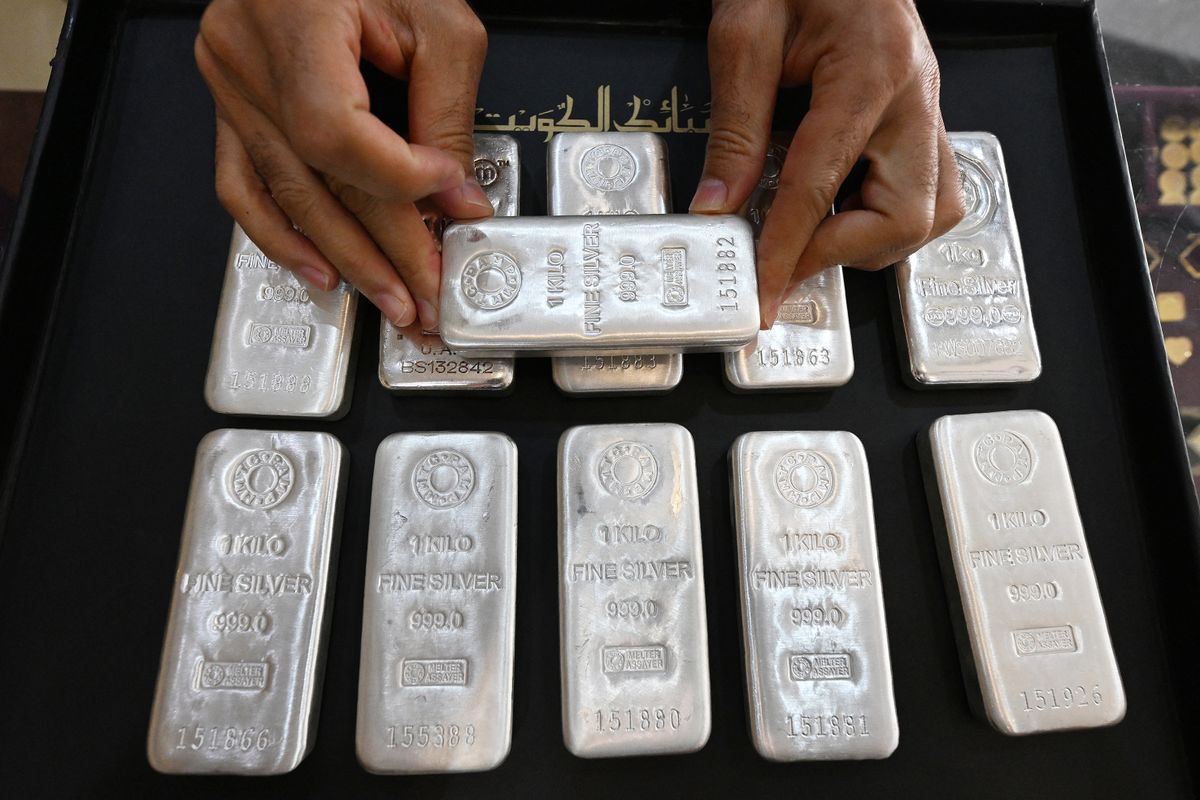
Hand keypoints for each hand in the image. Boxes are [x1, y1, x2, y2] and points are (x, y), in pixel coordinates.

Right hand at [195, 0, 492, 333]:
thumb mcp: (438, 20)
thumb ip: (448, 111)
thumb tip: (457, 199)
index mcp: (293, 19)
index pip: (335, 131)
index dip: (398, 177)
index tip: (451, 195)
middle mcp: (248, 57)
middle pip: (319, 177)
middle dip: (386, 247)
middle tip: (430, 294)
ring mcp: (231, 85)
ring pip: (287, 193)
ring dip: (345, 257)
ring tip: (392, 300)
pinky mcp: (232, 105)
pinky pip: (244, 185)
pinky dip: (281, 236)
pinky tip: (320, 271)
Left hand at [693, 0, 964, 326]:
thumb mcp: (745, 31)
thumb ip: (735, 125)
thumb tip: (721, 202)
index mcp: (871, 71)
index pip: (822, 187)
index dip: (786, 250)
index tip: (762, 288)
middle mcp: (914, 95)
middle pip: (906, 217)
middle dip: (841, 250)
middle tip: (784, 259)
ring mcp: (926, 105)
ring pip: (931, 211)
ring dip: (871, 236)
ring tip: (813, 228)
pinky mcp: (921, 113)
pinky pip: (927, 187)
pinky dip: (883, 212)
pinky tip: (840, 201)